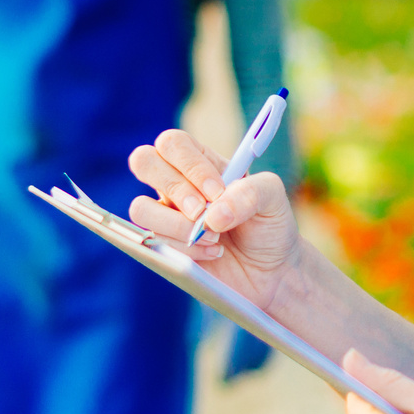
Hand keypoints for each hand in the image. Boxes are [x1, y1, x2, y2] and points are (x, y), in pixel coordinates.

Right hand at [128, 129, 301, 313]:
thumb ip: (250, 192)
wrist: (271, 269)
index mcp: (201, 161)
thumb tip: (212, 214)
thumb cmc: (269, 224)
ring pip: (140, 208)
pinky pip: (153, 242)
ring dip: (177, 225)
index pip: (174, 144)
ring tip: (215, 236)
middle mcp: (178, 183)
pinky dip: (186, 250)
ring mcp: (167, 215)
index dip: (191, 166)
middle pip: (144, 161)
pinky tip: (213, 252)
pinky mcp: (164, 246)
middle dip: (174, 189)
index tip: (218, 192)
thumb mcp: (273, 198)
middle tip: (201, 212)